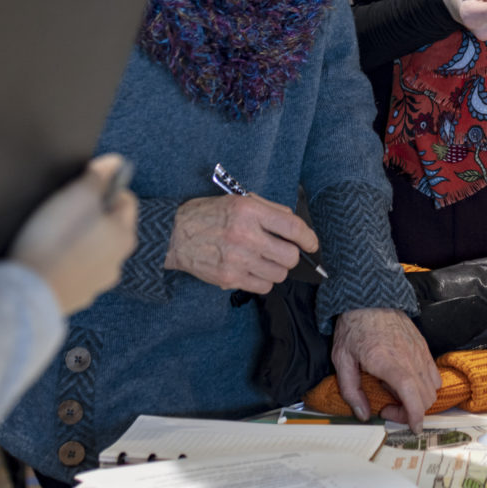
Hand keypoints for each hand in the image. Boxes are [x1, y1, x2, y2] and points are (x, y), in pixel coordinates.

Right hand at [11, 154, 138, 314]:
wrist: (29, 291)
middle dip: (91, 215)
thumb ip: (98, 177)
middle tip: (65, 210)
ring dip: (79, 240)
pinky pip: (76, 272)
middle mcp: (118, 263)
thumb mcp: (77, 196)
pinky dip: (67, 263)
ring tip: (54, 236)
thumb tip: (114, 162)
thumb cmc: (54, 239)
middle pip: (110, 227)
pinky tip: (49, 259)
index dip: (106, 187)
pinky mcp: (76, 298)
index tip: (84, 186)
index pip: (126, 201)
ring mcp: (97, 284)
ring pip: (93, 251)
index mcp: (125, 236)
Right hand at [164, 193, 318, 293]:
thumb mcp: (239, 200)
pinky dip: (263, 281)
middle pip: (289, 256)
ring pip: (278, 274)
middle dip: (291, 255)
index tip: (312, 243)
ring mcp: (237, 259)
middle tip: (283, 251)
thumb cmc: (207, 215)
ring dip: (276, 269)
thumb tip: (294, 223)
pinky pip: (263, 287)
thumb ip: (269, 209)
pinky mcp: (229, 278)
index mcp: (250, 211)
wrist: (174, 235)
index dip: (309, 238)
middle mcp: (245, 235)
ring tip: (264, 260)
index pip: (292, 227)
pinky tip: (253, 270)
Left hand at [331, 308, 440, 430]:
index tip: (412, 428)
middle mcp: (410, 358)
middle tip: (389, 406)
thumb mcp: (342, 360)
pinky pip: (434, 373)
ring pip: (433, 387)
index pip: (414, 397)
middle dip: (412, 411)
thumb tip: (363, 414)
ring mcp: (420, 351)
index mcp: (389, 363)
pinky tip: (404, 379)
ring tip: (395, 391)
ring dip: (419, 398)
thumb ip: (351, 391)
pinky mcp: (423, 346)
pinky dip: (425, 384)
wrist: (369, 297)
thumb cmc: (353, 327)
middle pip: (427, 397)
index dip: (416, 417)